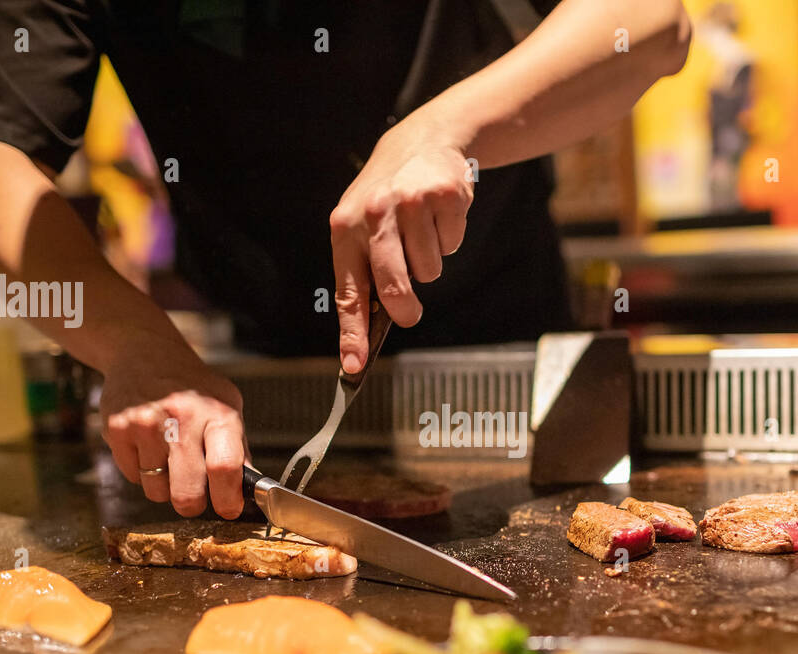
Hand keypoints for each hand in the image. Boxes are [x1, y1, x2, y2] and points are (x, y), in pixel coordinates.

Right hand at [100, 348, 246, 518]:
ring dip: (164, 487)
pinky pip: (132, 477)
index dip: (227, 498)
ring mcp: (146, 424)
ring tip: (167, 459)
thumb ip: (238, 448)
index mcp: (217, 414)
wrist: (144, 352)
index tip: (228, 510)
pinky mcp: (117, 429)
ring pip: (157, 491)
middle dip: (192, 504)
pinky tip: (147, 447)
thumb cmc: (192, 386)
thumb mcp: (227, 406)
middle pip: (188, 492)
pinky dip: (142, 472)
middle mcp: (182, 418)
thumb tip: (249, 489)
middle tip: (193, 497)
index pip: (225, 467)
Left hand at [329, 123, 473, 372]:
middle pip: (394, 287)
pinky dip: (448, 239)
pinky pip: (451, 246)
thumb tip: (369, 330)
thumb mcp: (361, 226)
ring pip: (429, 270)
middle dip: (404, 310)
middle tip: (410, 315)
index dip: (352, 334)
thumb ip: (364, 271)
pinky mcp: (444, 196)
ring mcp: (411, 203)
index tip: (354, 367)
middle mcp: (374, 213)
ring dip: (429, 263)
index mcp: (346, 227)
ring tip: (420, 233)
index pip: (349, 292)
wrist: (421, 142)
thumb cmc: (386, 200)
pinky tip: (437, 216)